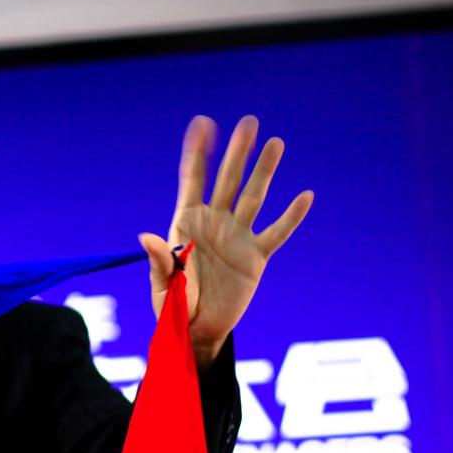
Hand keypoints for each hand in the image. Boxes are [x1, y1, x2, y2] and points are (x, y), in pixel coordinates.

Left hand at [137, 116, 312, 359]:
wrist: (197, 331)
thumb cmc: (173, 308)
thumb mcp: (162, 285)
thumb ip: (160, 260)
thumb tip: (146, 236)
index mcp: (186, 223)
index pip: (192, 180)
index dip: (197, 152)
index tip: (203, 123)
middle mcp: (214, 223)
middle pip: (227, 180)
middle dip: (237, 152)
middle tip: (249, 122)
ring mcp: (237, 237)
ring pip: (253, 197)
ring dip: (264, 171)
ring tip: (276, 143)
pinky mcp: (256, 257)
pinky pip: (276, 233)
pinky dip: (291, 216)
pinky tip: (305, 196)